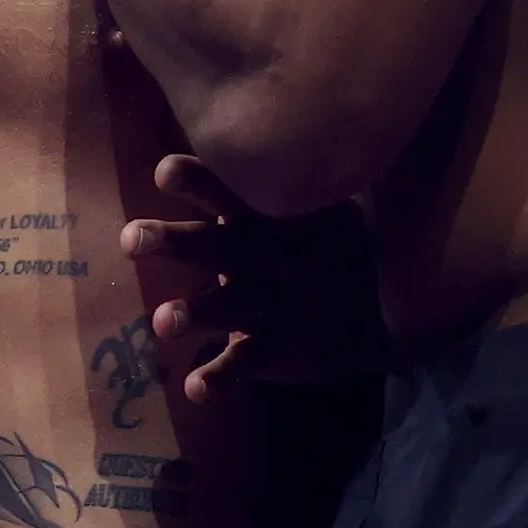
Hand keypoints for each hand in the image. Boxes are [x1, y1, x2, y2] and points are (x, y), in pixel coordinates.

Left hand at [124, 154, 387, 404]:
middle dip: (178, 243)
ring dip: (198, 312)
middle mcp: (279, 256)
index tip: (164, 171)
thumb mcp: (313, 206)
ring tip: (161, 322)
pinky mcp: (288, 347)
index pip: (240, 191)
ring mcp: (285, 304)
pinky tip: (193, 389)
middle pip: (225, 246)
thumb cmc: (329, 241)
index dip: (204, 180)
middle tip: (130, 239)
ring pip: (236, 307)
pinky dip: (224, 377)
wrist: (397, 303)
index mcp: (280, 216)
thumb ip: (262, 185)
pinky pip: (253, 362)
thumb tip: (200, 138)